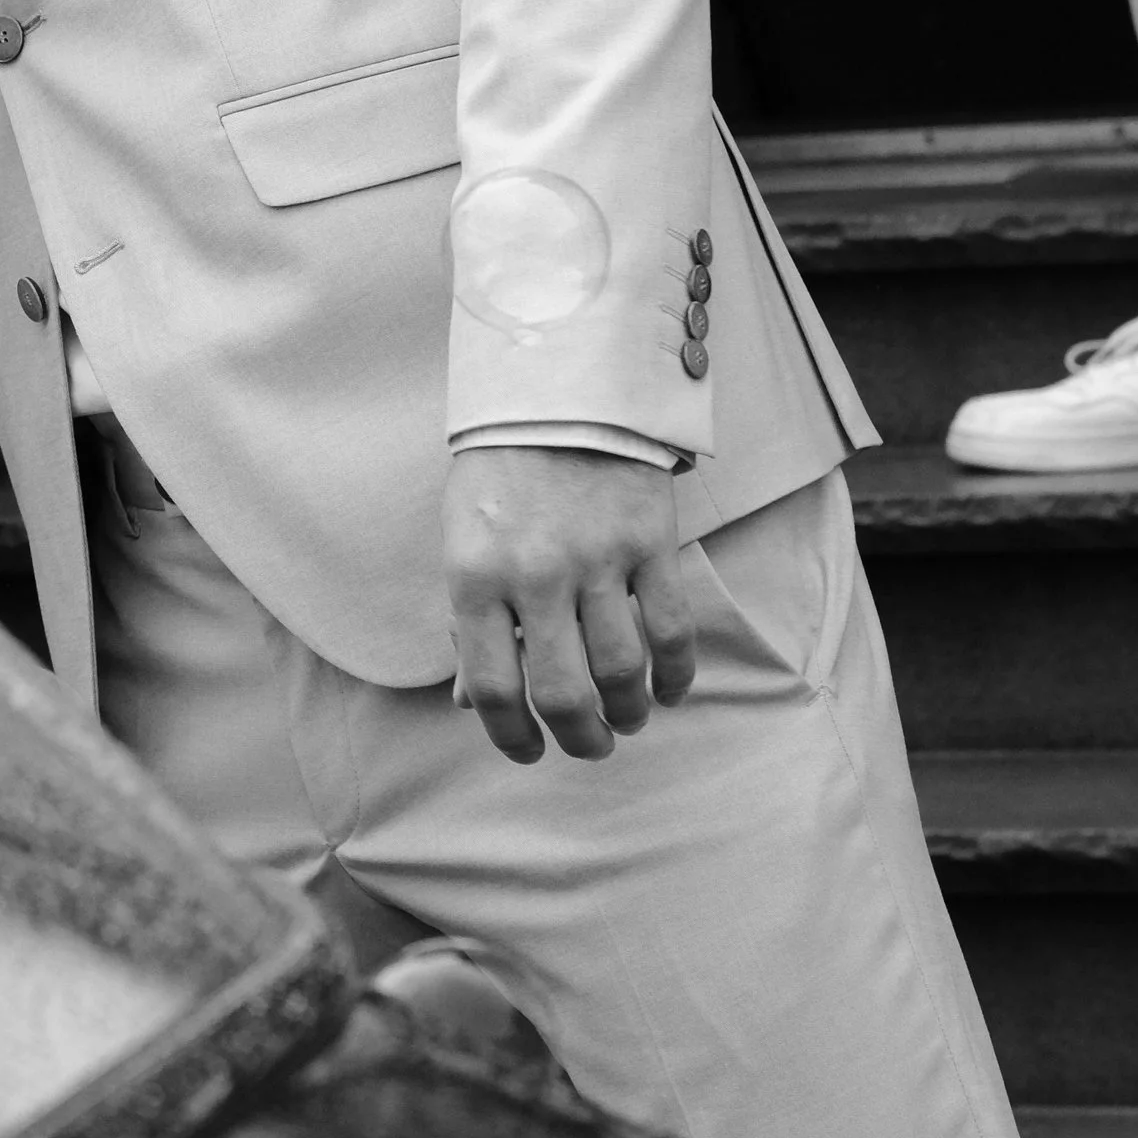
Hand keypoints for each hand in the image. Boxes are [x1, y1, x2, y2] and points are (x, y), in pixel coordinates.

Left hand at [442, 448, 695, 765]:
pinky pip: (672, 629)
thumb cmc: (499, 474)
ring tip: (627, 718)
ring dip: (628, 712)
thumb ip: (470, 621)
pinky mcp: (649, 540)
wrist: (557, 387)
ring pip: (623, 670)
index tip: (528, 750)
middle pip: (564, 693)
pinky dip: (676, 674)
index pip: (491, 687)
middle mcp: (535, 574)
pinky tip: (669, 689)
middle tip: (590, 745)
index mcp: (474, 576)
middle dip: (580, 738)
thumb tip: (473, 704)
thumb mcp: (462, 541)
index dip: (510, 736)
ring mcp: (597, 557)